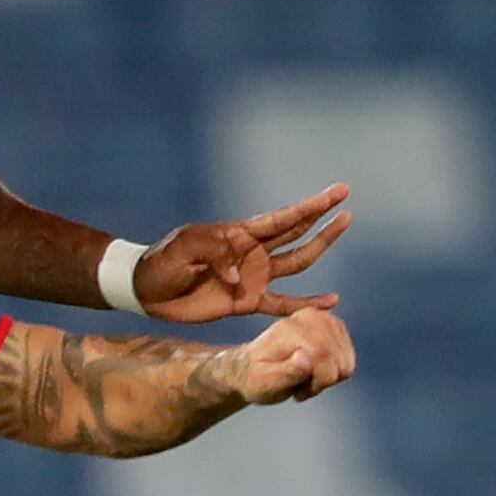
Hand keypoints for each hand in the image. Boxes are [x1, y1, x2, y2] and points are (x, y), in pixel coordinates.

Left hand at [134, 183, 352, 322]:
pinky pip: (283, 303)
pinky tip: (331, 301)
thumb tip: (242, 277)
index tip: (338, 192)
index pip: (283, 218)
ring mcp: (254, 277)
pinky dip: (307, 303)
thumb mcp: (185, 247)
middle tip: (347, 206)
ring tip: (342, 239)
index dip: (311, 206)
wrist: (148, 290)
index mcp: (240, 233)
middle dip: (321, 220)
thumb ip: (217, 254)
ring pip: (296, 262)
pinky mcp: (248, 302)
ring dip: (319, 249)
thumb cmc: (164, 261)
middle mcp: (253, 252)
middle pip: (296, 234)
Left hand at [230, 307, 356, 404]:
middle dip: (323, 381)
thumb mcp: (264, 383)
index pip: (323, 356)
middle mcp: (307, 317)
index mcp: (289, 329)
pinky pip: (349, 357)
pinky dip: (336, 369)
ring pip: (346, 361)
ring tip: (306, 377)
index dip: (316, 381)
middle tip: (300, 384)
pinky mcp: (333, 324)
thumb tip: (306, 358)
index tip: (297, 391)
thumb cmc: (256, 378)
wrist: (253, 366)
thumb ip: (286, 372)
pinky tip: (317, 370)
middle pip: (338, 361)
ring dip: (330, 376)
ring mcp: (323, 318)